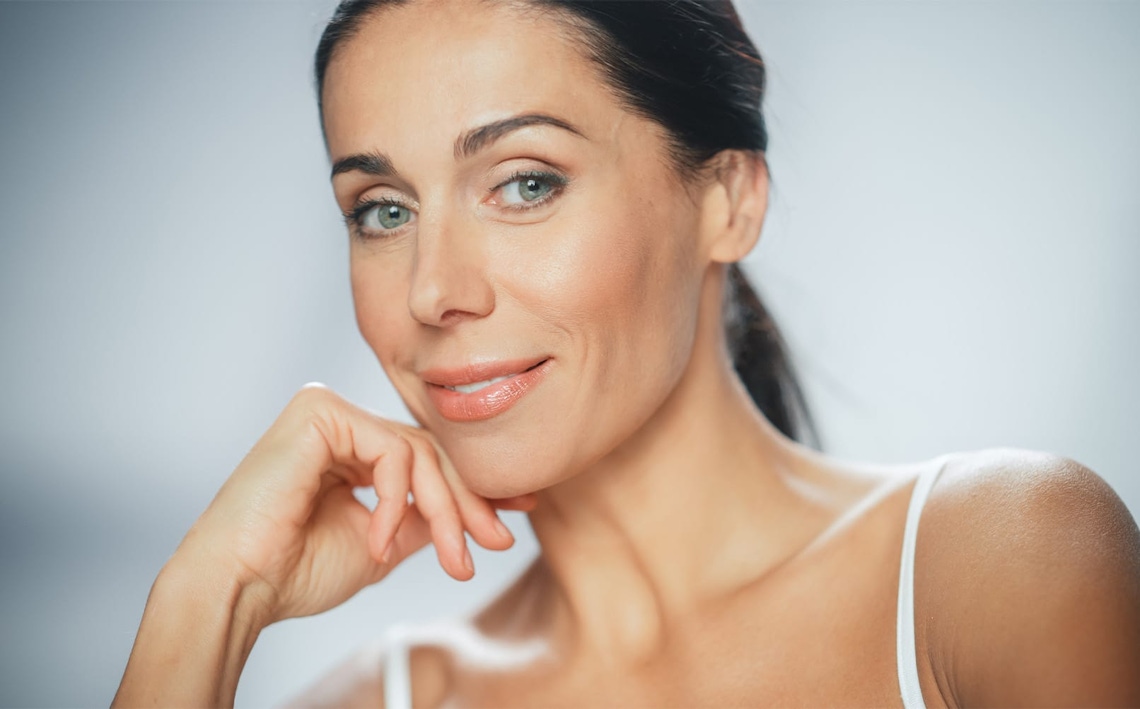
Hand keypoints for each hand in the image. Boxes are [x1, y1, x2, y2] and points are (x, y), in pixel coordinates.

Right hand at [171, 382, 535, 623]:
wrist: (243, 585)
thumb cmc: (296, 570)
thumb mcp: (384, 542)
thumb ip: (424, 518)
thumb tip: (478, 513)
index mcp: (349, 451)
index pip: (426, 460)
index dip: (472, 491)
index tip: (511, 520)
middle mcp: (340, 424)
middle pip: (430, 453)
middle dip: (469, 502)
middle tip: (496, 542)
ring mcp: (329, 412)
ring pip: (419, 452)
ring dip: (444, 509)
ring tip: (451, 557)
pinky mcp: (320, 411)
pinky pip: (392, 450)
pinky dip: (398, 499)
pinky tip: (382, 541)